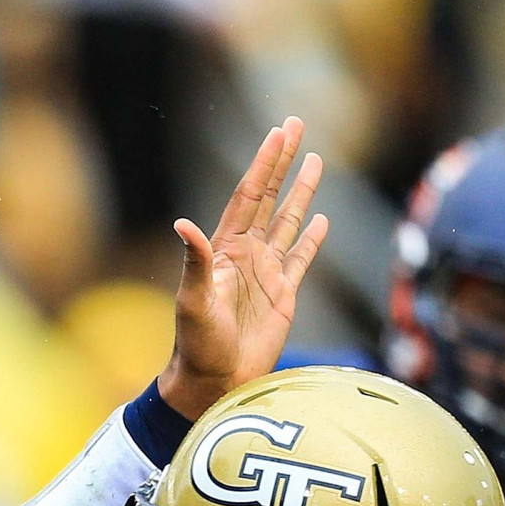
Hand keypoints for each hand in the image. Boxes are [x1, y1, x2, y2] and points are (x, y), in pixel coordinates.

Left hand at [157, 118, 329, 420]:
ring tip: (316, 160)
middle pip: (269, 197)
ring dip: (301, 191)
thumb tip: (183, 224)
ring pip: (288, 222)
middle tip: (296, 124)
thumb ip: (194, 262)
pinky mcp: (283, 295)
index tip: (277, 133)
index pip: (249, 196)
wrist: (214, 381)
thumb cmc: (196, 345)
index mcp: (225, 250)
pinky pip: (301, 258)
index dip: (263, 164)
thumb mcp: (193, 302)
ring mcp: (266, 273)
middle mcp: (247, 255)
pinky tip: (321, 218)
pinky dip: (312, 238)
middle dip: (282, 161)